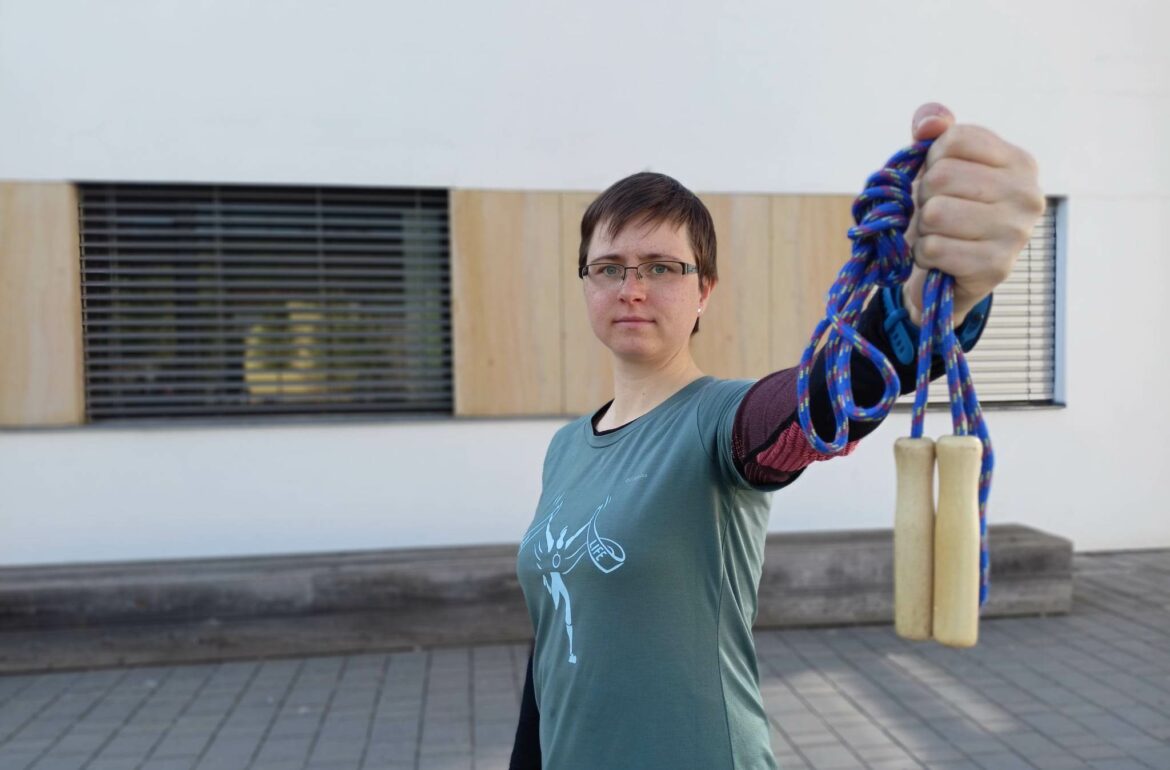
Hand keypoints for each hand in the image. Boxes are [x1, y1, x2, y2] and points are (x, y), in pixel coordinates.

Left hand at [901, 103, 1044, 325]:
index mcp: (1019, 162)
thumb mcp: (938, 163)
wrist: (946, 275)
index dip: (933, 159)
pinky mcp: (997, 267)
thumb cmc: (945, 211)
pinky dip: (924, 255)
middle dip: (924, 197)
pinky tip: (941, 259)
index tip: (943, 180)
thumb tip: (928, 123)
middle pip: (941, 176)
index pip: (955, 139)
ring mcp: (1017, 233)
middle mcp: (1028, 194)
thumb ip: (935, 129)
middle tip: (939, 214)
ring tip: (941, 234)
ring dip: (924, 228)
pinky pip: (933, 249)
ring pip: (935, 213)